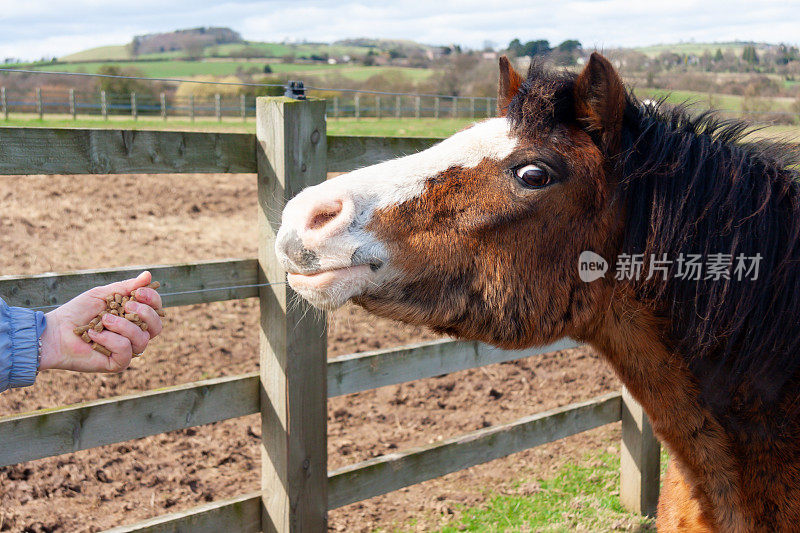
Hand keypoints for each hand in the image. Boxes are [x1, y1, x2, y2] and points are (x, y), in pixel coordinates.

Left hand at [38, 271, 163, 372]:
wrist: (55, 331)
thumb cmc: (77, 312)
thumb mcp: (103, 294)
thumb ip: (126, 287)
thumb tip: (149, 275)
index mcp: (133, 317)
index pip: (156, 310)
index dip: (153, 300)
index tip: (139, 292)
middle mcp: (134, 334)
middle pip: (157, 327)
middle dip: (145, 313)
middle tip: (126, 306)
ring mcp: (127, 350)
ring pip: (143, 339)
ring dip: (123, 326)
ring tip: (103, 321)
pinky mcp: (117, 363)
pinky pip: (126, 351)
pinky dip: (110, 340)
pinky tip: (94, 336)